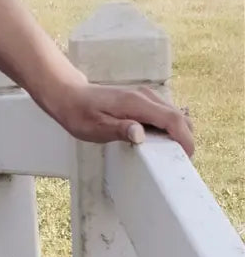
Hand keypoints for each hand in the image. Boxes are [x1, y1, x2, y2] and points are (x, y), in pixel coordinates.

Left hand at [44, 75, 194, 157]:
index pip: (172, 118)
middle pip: (179, 116)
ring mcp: (145, 96)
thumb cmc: (80, 114)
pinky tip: (158, 142)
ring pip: (174, 114)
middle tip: (179, 161)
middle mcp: (145, 96)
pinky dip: (169, 128)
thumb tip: (141, 134)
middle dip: (185, 138)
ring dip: (178, 133)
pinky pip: (164, 113)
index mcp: (136, 103)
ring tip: (169, 155)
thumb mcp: (95, 127)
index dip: (184, 138)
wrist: (69, 95)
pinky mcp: (143, 100)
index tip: (187, 157)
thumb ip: (120, 130)